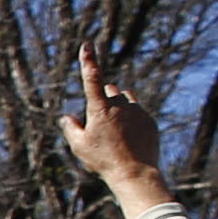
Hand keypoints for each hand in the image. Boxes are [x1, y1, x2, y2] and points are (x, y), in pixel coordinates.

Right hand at [60, 46, 172, 207]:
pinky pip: (138, 112)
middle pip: (110, 90)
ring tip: (117, 132)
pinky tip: (129, 140)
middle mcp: (120, 104)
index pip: (92, 78)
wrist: (136, 173)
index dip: (88, 61)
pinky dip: (132, 120)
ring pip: (125, 99)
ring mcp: (137, 111)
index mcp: (100, 108)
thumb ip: (70, 128)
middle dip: (104, 99)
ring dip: (119, 107)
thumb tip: (68, 117)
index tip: (87, 45)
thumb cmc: (104, 161)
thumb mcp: (79, 147)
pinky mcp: (149, 120)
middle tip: (100, 124)